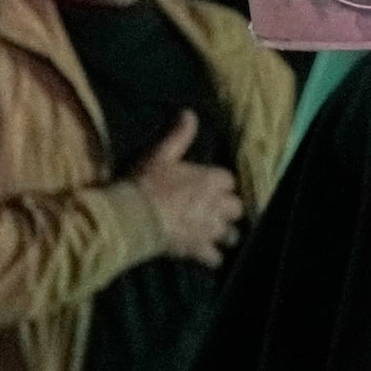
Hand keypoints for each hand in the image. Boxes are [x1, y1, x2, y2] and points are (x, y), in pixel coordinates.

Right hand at [131, 111, 243, 265]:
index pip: (229, 180)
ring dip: (224, 233)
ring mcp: (210, 229)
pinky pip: (216, 257)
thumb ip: (180, 135)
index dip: (219, 184)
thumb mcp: (161, 154)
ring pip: (232, 234)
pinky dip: (212, 256)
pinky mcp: (199, 249)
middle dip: (228, 209)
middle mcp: (217, 205)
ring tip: (214, 233)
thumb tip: (190, 113)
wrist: (134, 217)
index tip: (210, 186)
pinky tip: (205, 255)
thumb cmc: (147, 183)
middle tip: (215, 210)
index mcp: (211, 180)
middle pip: (237, 208)